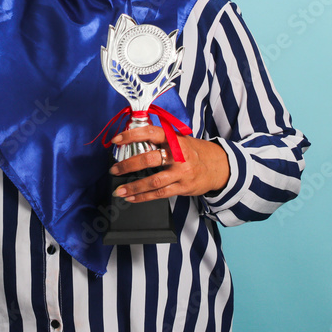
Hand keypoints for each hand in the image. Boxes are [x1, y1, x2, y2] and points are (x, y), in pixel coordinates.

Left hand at [108, 125, 228, 202]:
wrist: (218, 166)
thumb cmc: (193, 151)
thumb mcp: (179, 139)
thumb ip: (159, 138)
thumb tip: (133, 137)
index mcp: (174, 139)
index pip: (150, 133)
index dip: (131, 135)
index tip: (116, 140)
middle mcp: (178, 155)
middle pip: (149, 159)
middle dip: (127, 165)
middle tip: (114, 170)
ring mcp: (181, 172)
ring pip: (153, 181)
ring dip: (133, 187)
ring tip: (119, 190)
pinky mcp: (183, 187)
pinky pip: (160, 193)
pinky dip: (143, 197)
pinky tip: (132, 198)